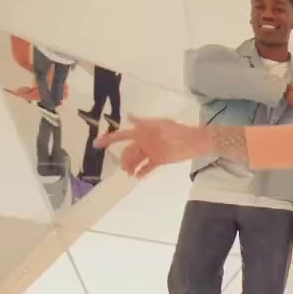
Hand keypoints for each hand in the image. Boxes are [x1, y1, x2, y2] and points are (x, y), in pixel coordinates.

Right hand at [93, 116, 211, 177]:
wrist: (195, 141)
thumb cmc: (177, 131)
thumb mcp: (161, 124)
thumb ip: (144, 123)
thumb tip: (129, 116)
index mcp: (142, 132)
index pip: (122, 136)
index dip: (109, 139)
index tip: (97, 144)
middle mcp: (144, 142)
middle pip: (128, 151)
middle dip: (124, 159)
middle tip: (124, 168)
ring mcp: (151, 151)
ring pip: (136, 160)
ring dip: (131, 167)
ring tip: (130, 174)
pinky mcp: (159, 160)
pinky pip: (147, 167)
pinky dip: (142, 172)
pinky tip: (138, 177)